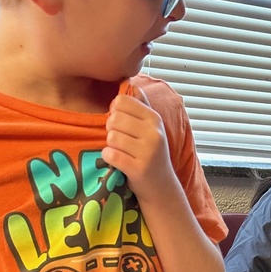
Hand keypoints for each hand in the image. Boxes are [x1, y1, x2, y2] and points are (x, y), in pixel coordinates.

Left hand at [102, 87, 173, 201]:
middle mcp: (154, 133)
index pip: (121, 101)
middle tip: (120, 142)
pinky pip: (110, 155)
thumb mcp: (152, 128)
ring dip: (110, 146)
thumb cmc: (151, 155)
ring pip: (111, 137)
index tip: (121, 124)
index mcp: (155, 119)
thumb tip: (130, 82)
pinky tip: (117, 162)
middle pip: (114, 119)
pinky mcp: (138, 169)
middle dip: (111, 130)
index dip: (114, 111)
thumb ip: (142, 105)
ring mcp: (147, 152)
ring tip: (121, 152)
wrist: (162, 188)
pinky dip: (109, 158)